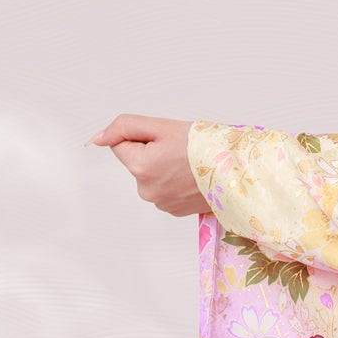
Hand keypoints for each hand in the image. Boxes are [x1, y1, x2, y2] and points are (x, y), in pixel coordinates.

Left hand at [90, 113, 210, 216]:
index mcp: (140, 167)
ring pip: (151, 177)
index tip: (165, 139)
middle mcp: (147, 191)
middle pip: (136, 163)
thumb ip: (124, 127)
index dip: (144, 137)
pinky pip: (164, 190)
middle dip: (152, 153)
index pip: (122, 145)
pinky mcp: (174, 211)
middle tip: (180, 150)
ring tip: (189, 164)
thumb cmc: (206, 146)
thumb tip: (97, 139)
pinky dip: (174, 182)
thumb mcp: (163, 126)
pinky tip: (192, 177)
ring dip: (164, 168)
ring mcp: (162, 204)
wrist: (240, 170)